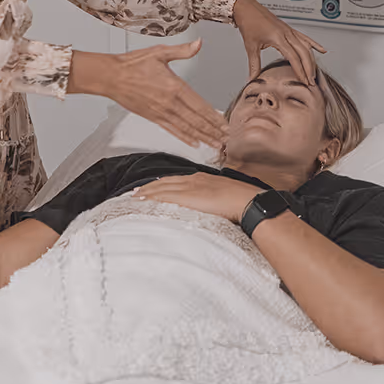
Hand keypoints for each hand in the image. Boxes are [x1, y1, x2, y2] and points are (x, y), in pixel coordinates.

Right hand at [68, 41, 227, 149]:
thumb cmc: (133, 63)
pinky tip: (194, 143)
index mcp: (175, 87)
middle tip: (226, 139)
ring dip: (203, 137)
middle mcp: (170, 103)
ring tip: (216, 144)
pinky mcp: (153, 117)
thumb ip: (182, 51)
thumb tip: (199, 43)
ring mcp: (161, 112)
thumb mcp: (160, 52)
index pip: (200, 106)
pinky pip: (172, 130)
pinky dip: (184, 137)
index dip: (214, 117)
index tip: (226, 125)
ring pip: (186, 128)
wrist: (111, 76)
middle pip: (196, 120)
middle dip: (213, 131)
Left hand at [132, 173, 261, 222]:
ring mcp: (190, 187)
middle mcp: (194, 179)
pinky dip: (152, 197)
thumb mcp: (226, 195)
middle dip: (151, 186)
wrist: (248, 201)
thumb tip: (212, 206)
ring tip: (136, 196)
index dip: (164, 183)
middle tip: (137, 191)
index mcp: (203, 178)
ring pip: (162, 188)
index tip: (154, 186)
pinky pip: (164, 196)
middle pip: (166, 181)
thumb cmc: (242, 200)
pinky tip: (143, 200)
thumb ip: (215, 198)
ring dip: (147, 191)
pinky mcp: (188, 197)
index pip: (178, 179)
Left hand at [232, 0, 325, 83]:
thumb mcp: (250, 46)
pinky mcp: (289, 29)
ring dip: (311, 60)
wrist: (247, 7)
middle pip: (304, 53)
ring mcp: (289, 30)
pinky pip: (305, 37)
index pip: (293, 57)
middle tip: (311, 81)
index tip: (303, 81)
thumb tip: (253, 78)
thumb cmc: (249, 23)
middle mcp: (287, 33)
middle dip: (309, 68)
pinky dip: (314, 44)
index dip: (300, 71)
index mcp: (278, 38)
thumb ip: (254, 64)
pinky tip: (321, 50)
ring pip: (306, 46)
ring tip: (314, 72)